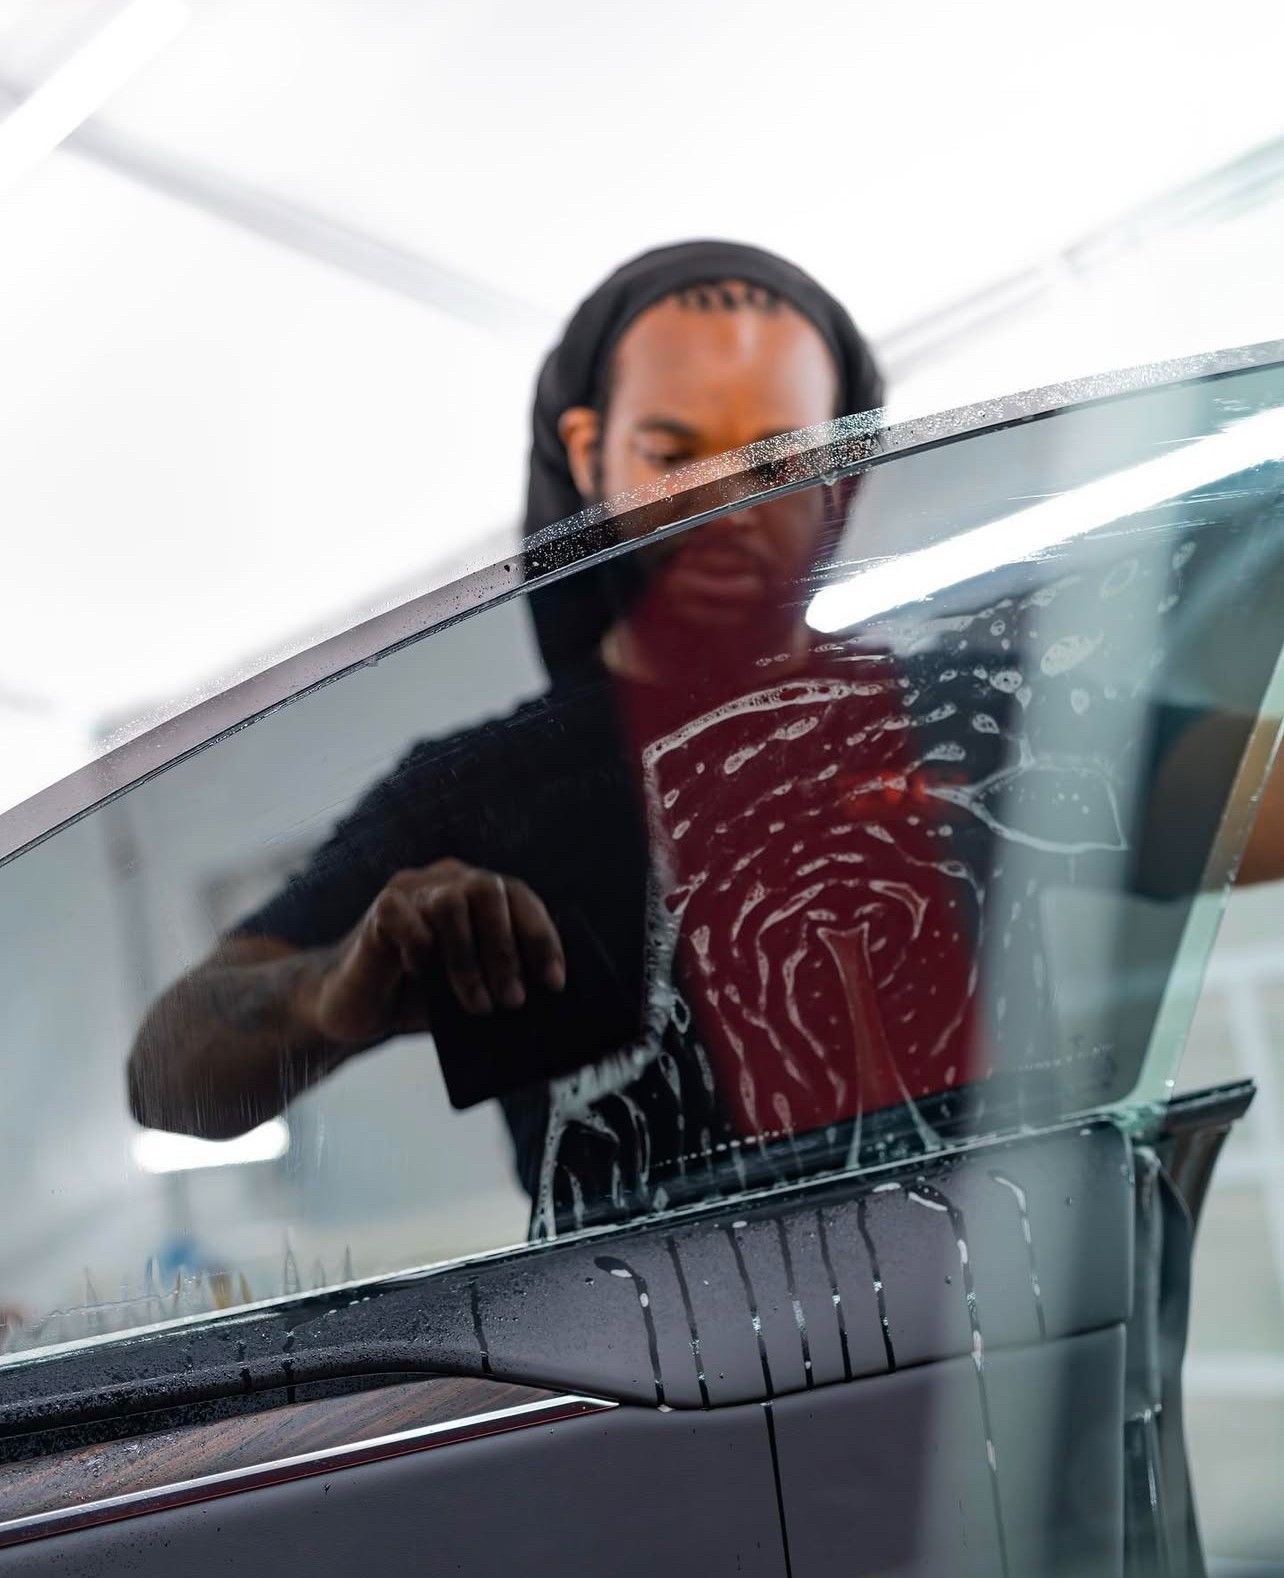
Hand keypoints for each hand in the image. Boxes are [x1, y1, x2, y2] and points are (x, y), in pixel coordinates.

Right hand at [301, 861, 565, 1045]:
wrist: (356, 1008)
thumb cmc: (418, 996)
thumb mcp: (469, 988)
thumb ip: (500, 980)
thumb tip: (543, 997)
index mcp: (475, 894)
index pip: (519, 897)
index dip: (542, 937)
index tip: (554, 982)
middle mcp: (446, 881)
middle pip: (488, 890)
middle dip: (506, 949)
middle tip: (513, 999)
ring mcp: (411, 891)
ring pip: (450, 903)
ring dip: (468, 959)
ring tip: (477, 1004)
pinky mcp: (379, 911)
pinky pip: (404, 917)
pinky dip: (420, 949)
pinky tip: (421, 976)